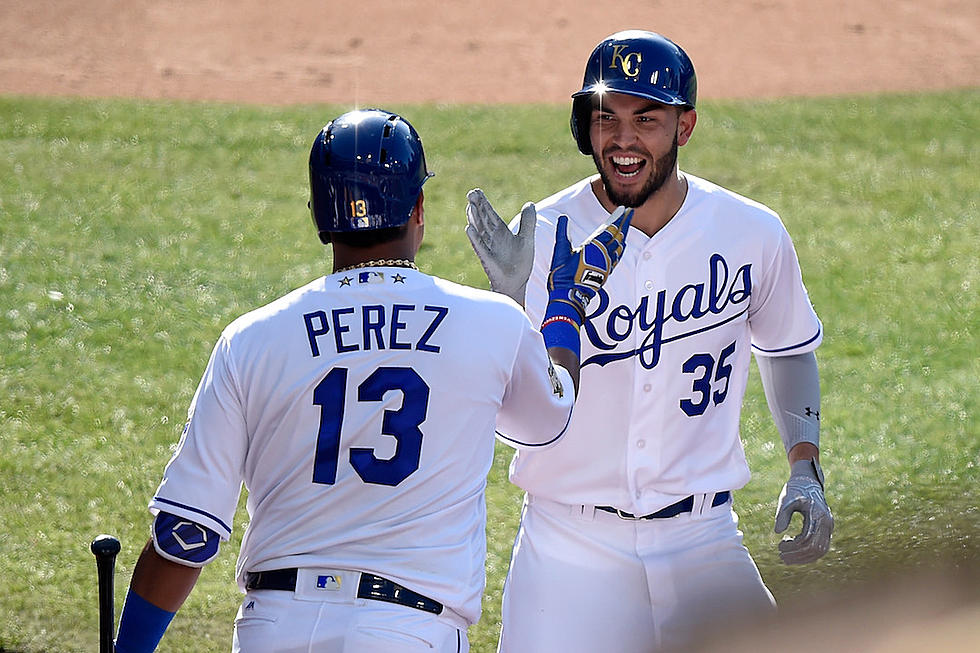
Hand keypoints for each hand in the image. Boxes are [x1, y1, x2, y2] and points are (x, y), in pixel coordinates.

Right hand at [465, 188, 535, 304]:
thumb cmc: (520, 263)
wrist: (517, 283)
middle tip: (471, 193)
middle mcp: (492, 238)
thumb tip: (529, 204)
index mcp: (500, 232)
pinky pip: (480, 247)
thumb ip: (528, 222)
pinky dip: (474, 238)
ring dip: (474, 218)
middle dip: (477, 206)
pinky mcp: (487, 259)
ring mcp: (488, 248)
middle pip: (482, 219)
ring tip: (469, 206)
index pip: (490, 214)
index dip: (484, 203)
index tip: (476, 191)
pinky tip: (469, 229)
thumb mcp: (527, 238)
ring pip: (479, 230)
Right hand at [546, 206, 632, 321]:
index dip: (618, 219)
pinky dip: (620, 248)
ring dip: (623, 235)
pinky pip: (617, 257)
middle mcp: (603, 255)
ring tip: (625, 226)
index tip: (624, 210)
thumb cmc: (563, 275)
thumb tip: (563, 219)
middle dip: (624, 223)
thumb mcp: (560, 252)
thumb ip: (563, 233)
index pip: (609, 230)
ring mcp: (606, 264)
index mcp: (593, 248)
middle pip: (618, 236)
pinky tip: (621, 245)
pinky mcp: (606, 272)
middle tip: (630, 213)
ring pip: (619, 247)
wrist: (569, 296)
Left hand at [774, 458, 833, 564]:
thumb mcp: (786, 499)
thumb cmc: (795, 490)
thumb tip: (777, 532)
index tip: (779, 547)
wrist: (808, 482)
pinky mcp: (827, 529)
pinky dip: (809, 552)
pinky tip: (794, 550)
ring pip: (821, 550)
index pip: (808, 539)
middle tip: (781, 556)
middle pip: (816, 548)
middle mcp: (827, 522)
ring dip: (804, 557)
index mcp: (817, 514)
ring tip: (786, 556)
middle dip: (798, 555)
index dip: (793, 547)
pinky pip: (822, 546)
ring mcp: (829, 526)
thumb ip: (782, 515)